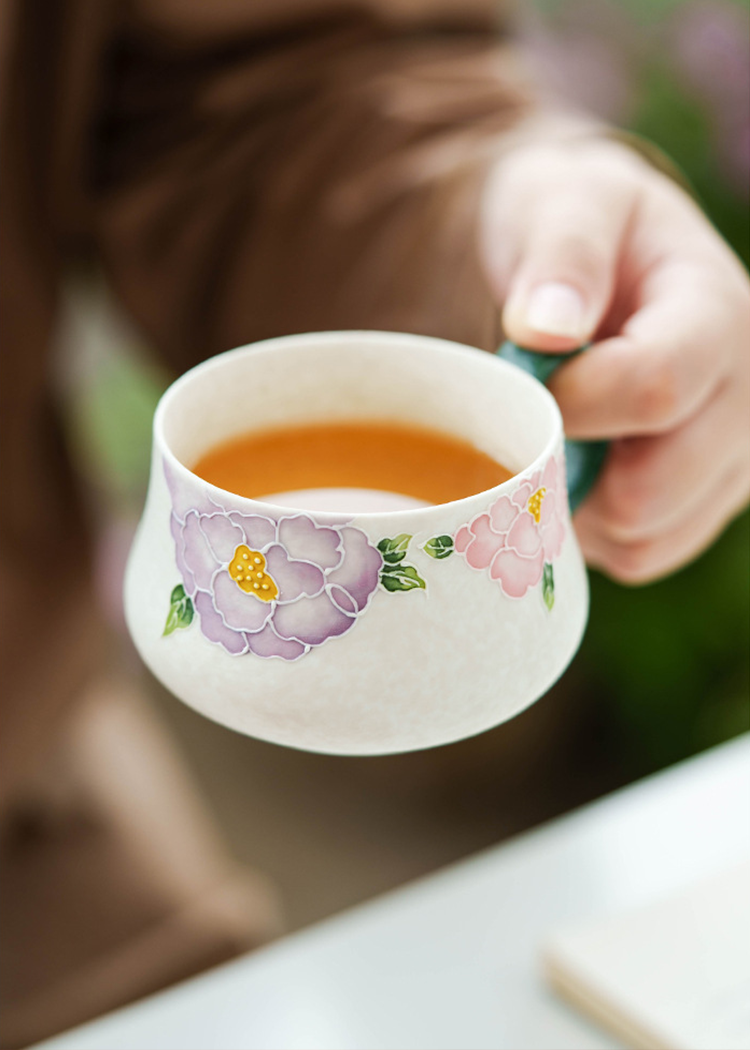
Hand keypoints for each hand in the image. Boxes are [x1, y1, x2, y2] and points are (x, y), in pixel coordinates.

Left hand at [480, 138, 749, 582]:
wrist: (602, 257)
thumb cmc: (576, 223)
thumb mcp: (563, 201)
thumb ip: (562, 254)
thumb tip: (545, 330)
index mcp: (720, 312)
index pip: (656, 390)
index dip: (571, 401)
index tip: (530, 375)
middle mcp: (748, 396)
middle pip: (652, 490)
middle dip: (570, 464)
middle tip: (539, 413)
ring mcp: (734, 459)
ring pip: (645, 538)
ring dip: (578, 504)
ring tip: (560, 435)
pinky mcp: (706, 502)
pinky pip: (641, 554)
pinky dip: (594, 530)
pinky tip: (578, 469)